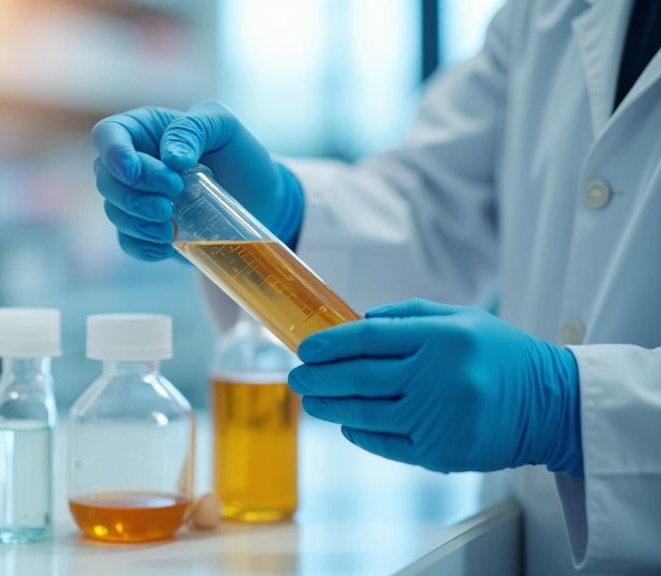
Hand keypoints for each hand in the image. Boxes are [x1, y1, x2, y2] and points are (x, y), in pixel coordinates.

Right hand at [91, 100, 303, 260]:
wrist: (260, 199)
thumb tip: (171, 158)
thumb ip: (193, 128)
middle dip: (133, 193)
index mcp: (144, 129)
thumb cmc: (240, 155)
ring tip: (171, 225)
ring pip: (114, 210)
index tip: (134, 172)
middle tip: (173, 196)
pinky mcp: (148, 229)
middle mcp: (134, 163)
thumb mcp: (223, 126)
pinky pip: (128, 241)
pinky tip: (167, 244)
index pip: (107, 135)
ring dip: (137, 221)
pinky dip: (142, 245)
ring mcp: (138, 198)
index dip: (113, 154)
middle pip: (105, 178)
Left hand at [288, 299, 583, 475]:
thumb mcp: (462, 319)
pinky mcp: (440, 451)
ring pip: (365, 412)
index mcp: (441, 338)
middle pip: (359, 376)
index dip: (329, 344)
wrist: (552, 405)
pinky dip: (360, 434)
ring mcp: (437, 417)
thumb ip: (409, 315)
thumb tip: (357, 322)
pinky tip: (346, 425)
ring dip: (330, 407)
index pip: (367, 338)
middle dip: (319, 378)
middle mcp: (437, 377)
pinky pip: (385, 443)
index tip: (305, 349)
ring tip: (311, 401)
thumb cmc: (502, 355)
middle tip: (296, 377)